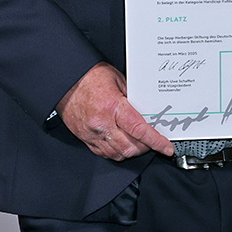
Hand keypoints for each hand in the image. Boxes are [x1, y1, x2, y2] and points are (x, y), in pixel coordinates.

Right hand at [57, 63, 174, 160]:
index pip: (140, 130)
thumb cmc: (89, 77)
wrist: (65, 81)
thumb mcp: (118, 80)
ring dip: (132, 152)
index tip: (166, 147)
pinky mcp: (85, 138)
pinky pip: (104, 153)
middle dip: (146, 148)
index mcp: (113, 107)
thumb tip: (147, 110)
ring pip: (118, 154)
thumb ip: (133, 97)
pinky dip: (117, 152)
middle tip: (153, 142)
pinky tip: (122, 144)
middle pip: (131, 147)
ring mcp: (92, 133)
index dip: (156, 141)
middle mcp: (102, 123)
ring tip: (139, 143)